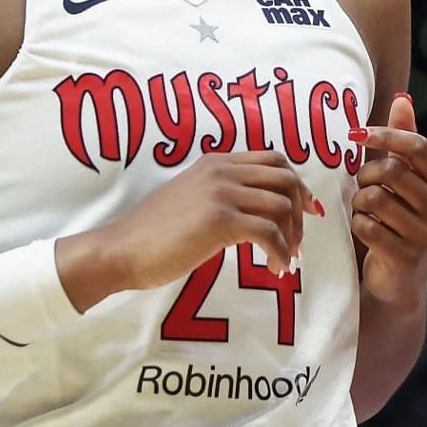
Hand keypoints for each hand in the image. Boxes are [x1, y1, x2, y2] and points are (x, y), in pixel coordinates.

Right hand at [57, 150, 315, 310]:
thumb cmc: (151, 233)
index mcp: (214, 162)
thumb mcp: (188, 198)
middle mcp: (220, 171)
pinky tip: (275, 268)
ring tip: (285, 259)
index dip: (297, 184)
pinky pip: (270, 233)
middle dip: (301, 210)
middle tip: (299, 240)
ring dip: (292, 237)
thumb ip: (218, 193)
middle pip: (285, 178)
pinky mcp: (219, 221)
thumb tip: (253, 209)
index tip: (305, 210)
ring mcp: (220, 193)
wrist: (122, 249)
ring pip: (282, 205)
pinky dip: (281, 253)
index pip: (273, 159)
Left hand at [350, 93, 426, 304]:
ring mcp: (426, 233)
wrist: (396, 278)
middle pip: (389, 171)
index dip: (385, 135)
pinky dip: (356, 226)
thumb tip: (403, 98)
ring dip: (357, 203)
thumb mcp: (400, 178)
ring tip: (364, 212)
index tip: (354, 135)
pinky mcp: (406, 255)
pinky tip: (364, 233)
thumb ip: (401, 140)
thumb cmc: (393, 218)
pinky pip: (365, 226)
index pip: (417, 146)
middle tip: (360, 186)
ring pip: (373, 199)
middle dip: (364, 176)